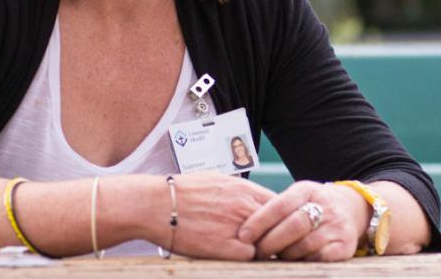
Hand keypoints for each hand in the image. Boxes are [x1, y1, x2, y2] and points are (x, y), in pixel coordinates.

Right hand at [144, 172, 274, 259]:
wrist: (157, 205)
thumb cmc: (184, 192)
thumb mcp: (218, 181)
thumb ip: (240, 192)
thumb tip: (252, 198)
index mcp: (244, 188)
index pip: (280, 204)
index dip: (282, 218)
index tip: (280, 226)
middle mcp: (245, 205)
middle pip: (279, 224)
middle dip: (278, 235)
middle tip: (274, 243)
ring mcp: (237, 226)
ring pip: (267, 242)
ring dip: (264, 248)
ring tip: (256, 251)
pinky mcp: (225, 247)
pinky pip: (249, 257)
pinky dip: (247, 259)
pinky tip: (236, 257)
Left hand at [237, 180, 370, 260]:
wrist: (354, 206)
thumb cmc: (314, 204)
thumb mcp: (298, 196)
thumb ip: (278, 208)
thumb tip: (247, 230)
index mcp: (306, 190)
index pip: (280, 205)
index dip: (260, 221)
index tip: (244, 236)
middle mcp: (323, 205)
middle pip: (293, 226)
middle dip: (270, 242)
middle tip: (256, 252)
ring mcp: (336, 226)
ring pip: (305, 245)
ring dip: (285, 255)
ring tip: (273, 258)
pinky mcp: (345, 246)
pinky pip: (320, 258)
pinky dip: (304, 262)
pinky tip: (295, 262)